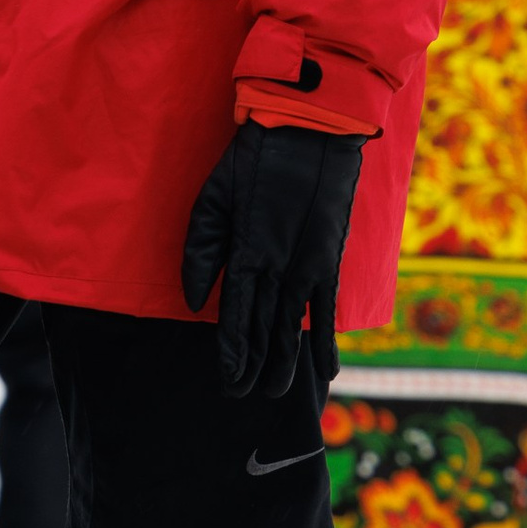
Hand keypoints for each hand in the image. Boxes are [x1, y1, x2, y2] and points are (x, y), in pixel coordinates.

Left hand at [181, 122, 364, 401]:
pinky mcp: (330, 259)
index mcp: (246, 253)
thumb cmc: (253, 160)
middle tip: (244, 395)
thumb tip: (195, 303)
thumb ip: (201, 252)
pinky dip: (327, 340)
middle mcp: (279, 268)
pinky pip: (328, 310)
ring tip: (277, 392)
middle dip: (254, 366)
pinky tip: (326, 370)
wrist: (310, 131)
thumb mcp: (213, 198)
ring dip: (286, 362)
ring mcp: (308, 266)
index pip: (236, 318)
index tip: (227, 381)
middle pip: (264, 330)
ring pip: (294, 327)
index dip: (231, 353)